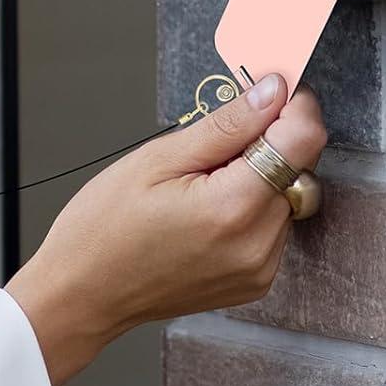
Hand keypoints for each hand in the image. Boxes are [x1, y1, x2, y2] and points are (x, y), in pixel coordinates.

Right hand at [6, 73, 326, 385]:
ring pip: (287, 197)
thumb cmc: (102, 229)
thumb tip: (272, 92)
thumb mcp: (154, 160)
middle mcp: (257, 244)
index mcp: (232, 208)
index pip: (302, 140)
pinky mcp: (255, 281)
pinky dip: (249, 210)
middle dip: (267, 144)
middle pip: (298, 168)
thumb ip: (225, 125)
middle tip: (210, 146)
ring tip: (198, 187)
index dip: (291, 106)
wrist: (83, 293)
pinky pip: (272, 227)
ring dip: (258, 179)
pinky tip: (204, 213)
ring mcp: (259, 268)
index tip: (269, 92)